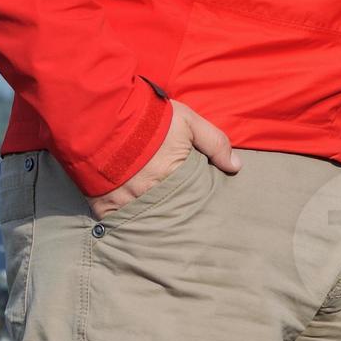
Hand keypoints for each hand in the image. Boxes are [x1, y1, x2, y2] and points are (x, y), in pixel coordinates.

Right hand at [93, 101, 239, 216]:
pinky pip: (115, 223)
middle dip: (174, 215)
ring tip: (156, 225)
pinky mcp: (103, 205)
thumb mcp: (189, 122)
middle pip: (169, 213)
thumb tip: (236, 166)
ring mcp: (126, 202)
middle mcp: (152, 193)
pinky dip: (122, 223)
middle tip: (179, 220)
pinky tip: (130, 225)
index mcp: (175, 176)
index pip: (192, 199)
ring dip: (150, 220)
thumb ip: (215, 143)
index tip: (198, 206)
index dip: (194, 202)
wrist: (104, 115)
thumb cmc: (149, 117)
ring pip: (144, 220)